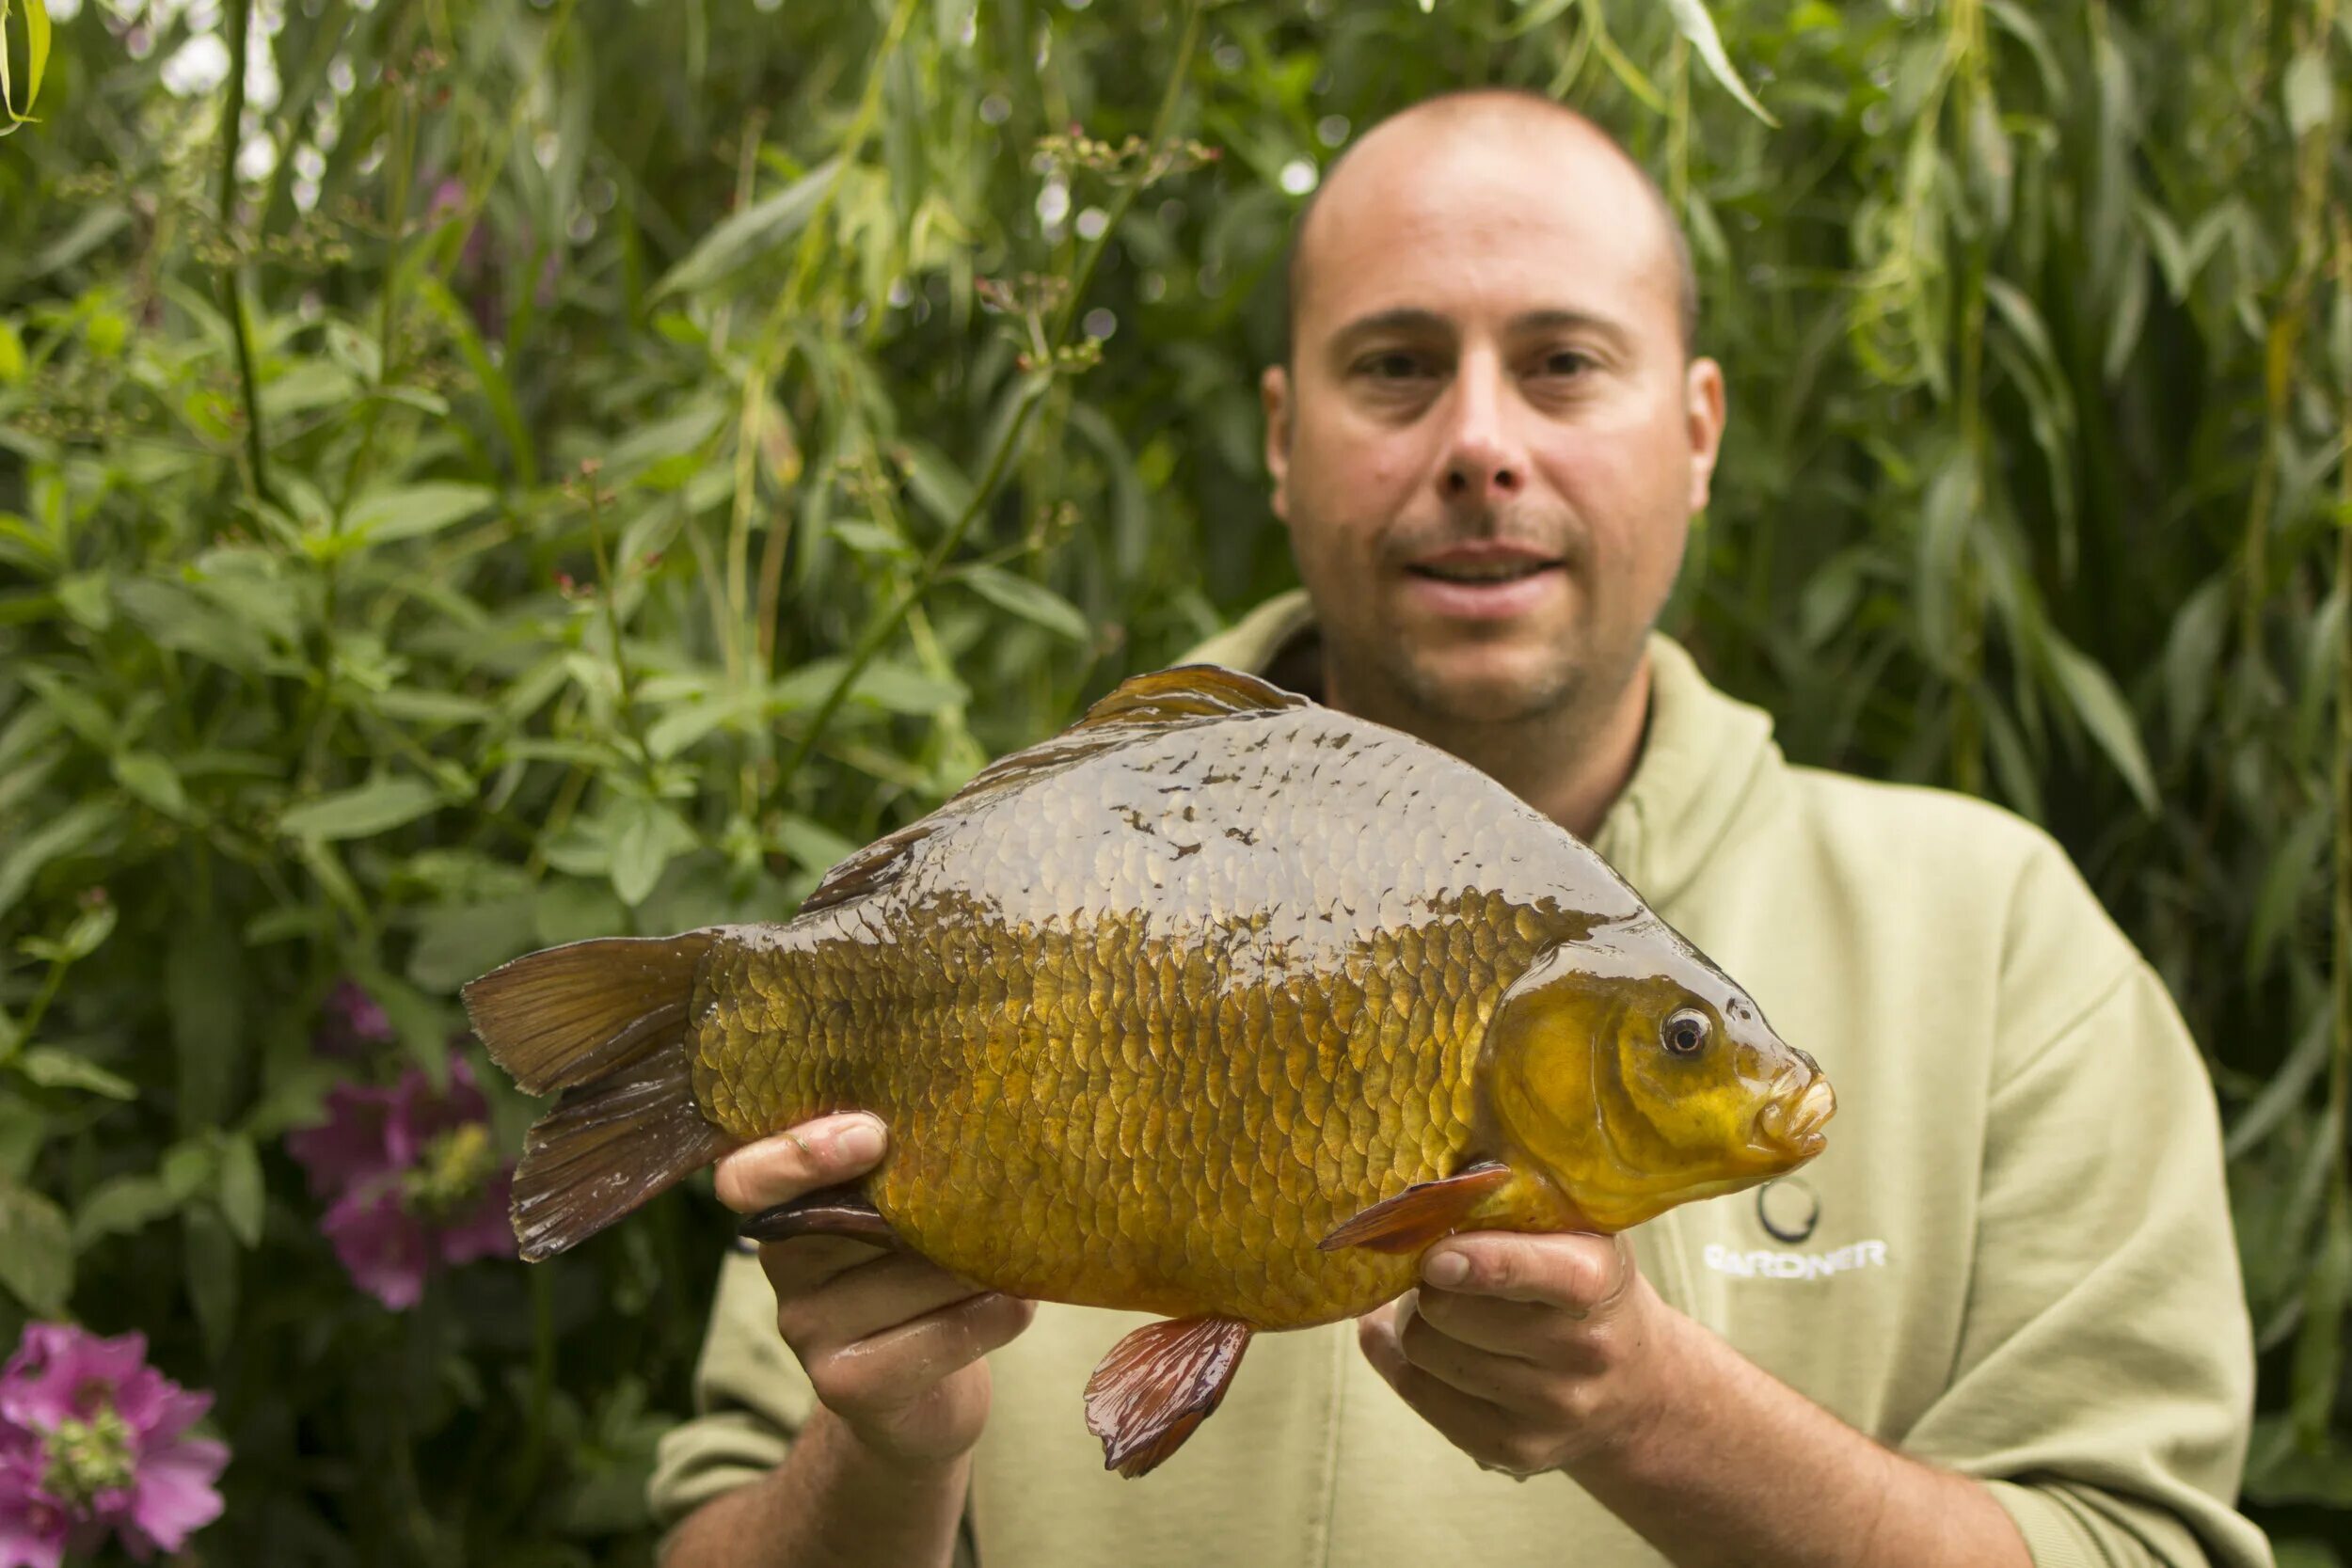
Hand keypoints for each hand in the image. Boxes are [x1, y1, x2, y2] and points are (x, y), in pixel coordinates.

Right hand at [712, 1113, 1035, 1473]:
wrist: (924, 1396)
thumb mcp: (903, 1214)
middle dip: (927, 1200)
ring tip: (1020, 1248)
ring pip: (907, 1276)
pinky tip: (1019, 1303)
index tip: (872, 1134)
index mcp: (788, 1206)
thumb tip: (980, 1129)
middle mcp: (785, 1266)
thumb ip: (909, 1173)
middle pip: (854, 1218)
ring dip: (977, 1262)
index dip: (798, 1153)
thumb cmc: (921, 1275)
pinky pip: (933, 1338)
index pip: (748, 1175)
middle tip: (991, 1184)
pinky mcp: (845, 1385)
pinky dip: (990, 1316)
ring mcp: (806, 1329)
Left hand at [1356, 1230, 1668, 1478]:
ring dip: (1415, 1321)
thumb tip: (1417, 1208)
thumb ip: (1511, 1210)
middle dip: (1427, 1283)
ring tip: (1440, 1308)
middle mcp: (1582, 1349)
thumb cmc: (1586, 1289)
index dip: (1478, 1262)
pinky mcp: (1514, 1451)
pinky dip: (1401, 1363)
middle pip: (1449, 1309)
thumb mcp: (1576, 1233)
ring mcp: (1550, 1409)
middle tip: (1435, 1271)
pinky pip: (1419, 1395)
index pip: (1537, 1271)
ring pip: (1426, 1350)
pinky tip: (1419, 1343)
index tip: (1436, 1258)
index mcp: (1597, 1278)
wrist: (1638, 1388)